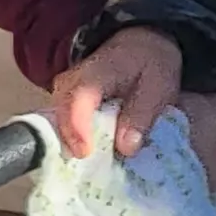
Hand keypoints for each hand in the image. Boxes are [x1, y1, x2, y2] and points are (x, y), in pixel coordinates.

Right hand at [51, 27, 182, 157]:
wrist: (136, 46)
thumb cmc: (148, 65)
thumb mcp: (159, 84)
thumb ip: (143, 113)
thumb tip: (126, 148)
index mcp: (98, 71)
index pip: (78, 97)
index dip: (78, 126)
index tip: (85, 152)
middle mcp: (70, 82)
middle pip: (60, 113)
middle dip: (70, 142)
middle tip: (89, 169)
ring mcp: (62, 93)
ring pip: (56, 121)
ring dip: (70, 146)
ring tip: (89, 169)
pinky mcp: (63, 105)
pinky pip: (61, 125)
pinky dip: (72, 143)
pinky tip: (88, 160)